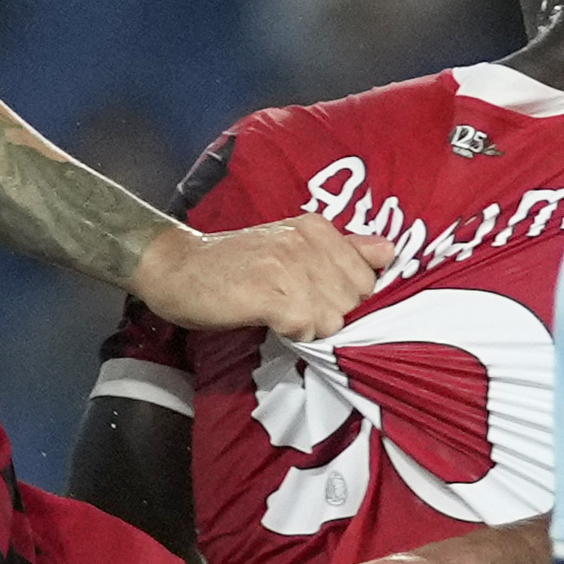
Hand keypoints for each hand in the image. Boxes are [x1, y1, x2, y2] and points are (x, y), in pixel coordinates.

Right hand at [133, 211, 382, 344]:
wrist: (175, 268)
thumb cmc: (233, 263)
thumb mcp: (290, 245)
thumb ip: (342, 248)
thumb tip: (388, 251)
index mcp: (317, 228)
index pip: (368, 275)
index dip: (349, 298)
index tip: (320, 299)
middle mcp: (307, 242)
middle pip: (355, 300)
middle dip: (333, 314)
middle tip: (297, 309)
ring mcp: (289, 267)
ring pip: (335, 318)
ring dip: (311, 327)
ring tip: (281, 315)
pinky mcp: (270, 295)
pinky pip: (308, 328)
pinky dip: (294, 335)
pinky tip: (272, 322)